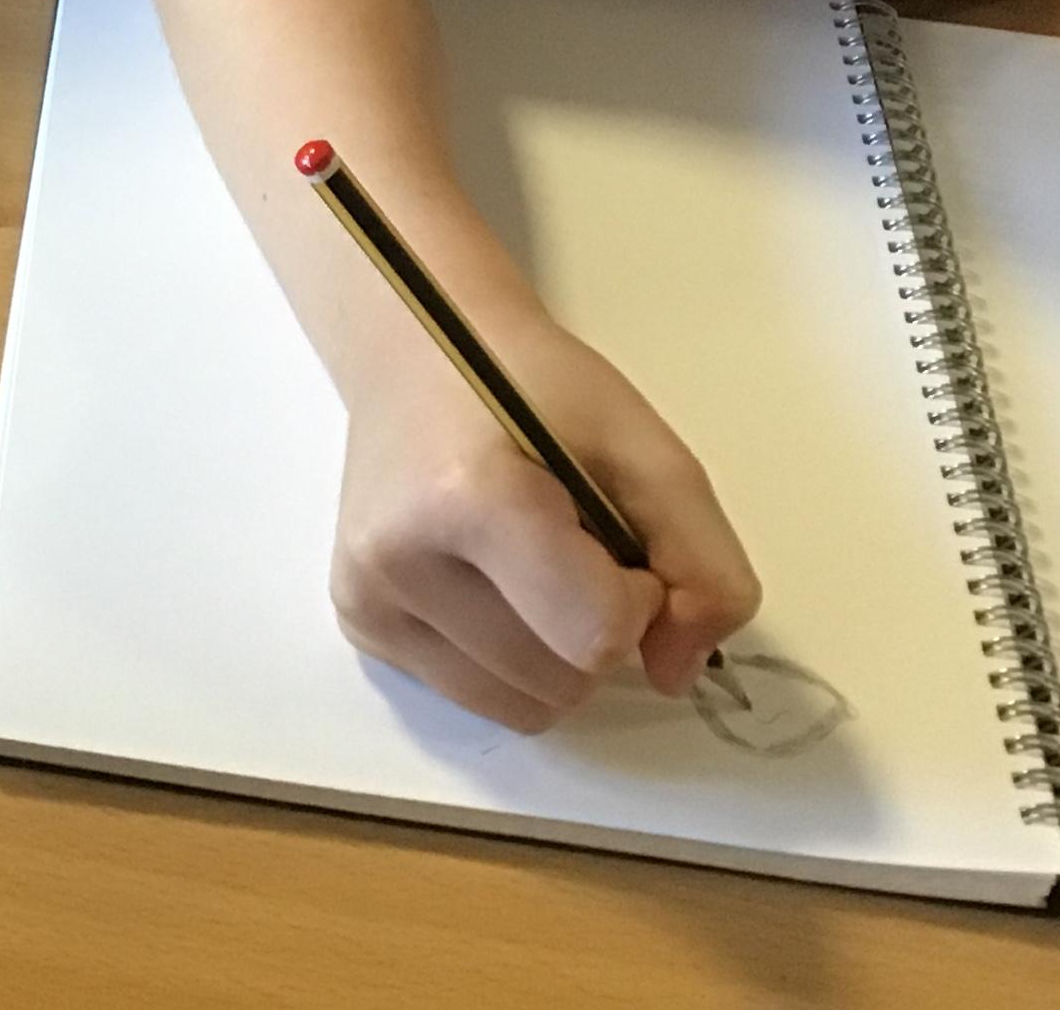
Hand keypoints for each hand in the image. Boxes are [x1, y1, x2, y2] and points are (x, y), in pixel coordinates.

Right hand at [330, 312, 760, 731]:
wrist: (418, 353)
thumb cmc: (533, 387)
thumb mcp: (645, 445)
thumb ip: (701, 562)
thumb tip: (676, 672)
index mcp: (468, 498)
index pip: (598, 635)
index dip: (640, 597)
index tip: (617, 535)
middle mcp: (397, 559)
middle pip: (564, 682)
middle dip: (597, 627)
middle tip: (573, 540)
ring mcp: (367, 598)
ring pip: (525, 706)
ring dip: (557, 653)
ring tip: (531, 562)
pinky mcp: (357, 622)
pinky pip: (480, 695)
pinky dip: (510, 658)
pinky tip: (489, 580)